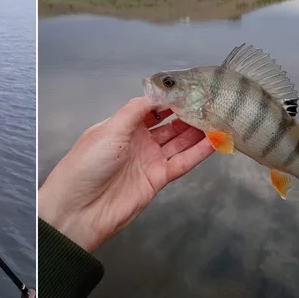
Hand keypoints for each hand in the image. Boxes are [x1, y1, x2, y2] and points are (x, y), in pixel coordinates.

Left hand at [38, 97, 214, 252]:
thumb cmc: (88, 164)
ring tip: (219, 116)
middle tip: (210, 101)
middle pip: (168, 124)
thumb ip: (135, 111)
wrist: (79, 209)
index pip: (150, 108)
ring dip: (197, 130)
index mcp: (121, 126)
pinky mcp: (158, 179)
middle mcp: (137, 141)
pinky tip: (214, 140)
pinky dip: (198, 152)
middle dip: (187, 113)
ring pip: (179, 141)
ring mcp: (149, 160)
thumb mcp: (109, 130)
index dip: (169, 99)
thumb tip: (157, 93)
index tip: (190, 88)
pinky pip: (182, 162)